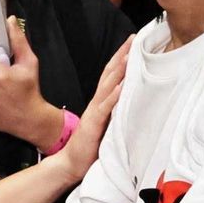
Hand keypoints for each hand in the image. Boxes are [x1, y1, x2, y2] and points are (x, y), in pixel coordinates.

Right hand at [59, 38, 131, 183]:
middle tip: (133, 39)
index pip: (111, 75)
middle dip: (121, 55)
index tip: (132, 43)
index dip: (120, 58)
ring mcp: (94, 112)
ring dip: (119, 70)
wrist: (70, 163)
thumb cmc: (89, 146)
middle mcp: (96, 103)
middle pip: (109, 73)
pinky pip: (105, 108)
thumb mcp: (105, 124)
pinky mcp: (94, 125)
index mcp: (100, 102)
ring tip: (129, 55)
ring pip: (108, 86)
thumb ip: (113, 111)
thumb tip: (129, 100)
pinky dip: (114, 96)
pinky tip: (122, 86)